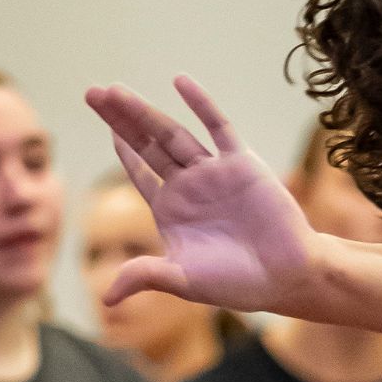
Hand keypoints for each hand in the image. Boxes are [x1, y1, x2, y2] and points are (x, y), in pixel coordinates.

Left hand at [86, 76, 317, 312]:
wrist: (288, 275)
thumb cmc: (237, 283)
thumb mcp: (183, 281)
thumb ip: (144, 276)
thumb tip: (105, 299)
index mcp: (172, 210)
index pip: (139, 171)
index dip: (121, 147)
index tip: (102, 120)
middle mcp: (190, 186)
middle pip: (148, 144)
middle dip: (120, 119)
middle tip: (93, 92)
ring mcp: (214, 171)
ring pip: (173, 133)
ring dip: (144, 111)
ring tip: (115, 90)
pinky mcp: (241, 163)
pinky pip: (218, 127)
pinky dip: (200, 104)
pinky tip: (180, 82)